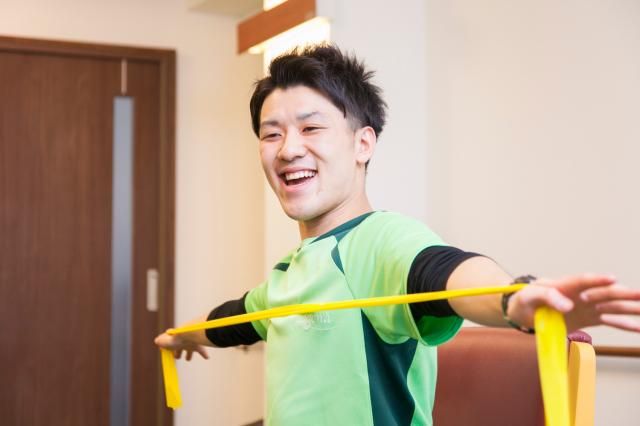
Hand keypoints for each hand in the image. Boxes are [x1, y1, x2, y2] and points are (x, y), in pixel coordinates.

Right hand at [154, 331, 209, 360]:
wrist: (187, 335)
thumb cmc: (174, 338)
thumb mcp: (163, 340)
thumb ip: (160, 340)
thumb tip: (157, 341)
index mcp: (174, 341)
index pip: (171, 345)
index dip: (169, 349)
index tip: (167, 352)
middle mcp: (183, 342)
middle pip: (180, 348)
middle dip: (178, 353)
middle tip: (178, 357)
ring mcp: (191, 344)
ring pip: (190, 350)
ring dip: (189, 355)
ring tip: (188, 359)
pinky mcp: (198, 346)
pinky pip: (202, 351)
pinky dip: (204, 354)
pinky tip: (207, 357)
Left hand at [506, 274, 639, 331]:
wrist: (524, 312)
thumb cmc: (525, 300)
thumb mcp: (528, 296)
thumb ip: (546, 296)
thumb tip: (567, 305)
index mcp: (564, 285)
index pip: (582, 281)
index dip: (597, 280)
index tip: (612, 279)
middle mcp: (579, 294)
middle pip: (603, 293)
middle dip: (622, 294)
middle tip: (639, 294)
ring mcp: (586, 306)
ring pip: (611, 306)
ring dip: (629, 308)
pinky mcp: (588, 318)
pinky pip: (609, 321)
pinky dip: (623, 324)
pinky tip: (639, 326)